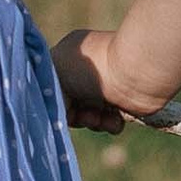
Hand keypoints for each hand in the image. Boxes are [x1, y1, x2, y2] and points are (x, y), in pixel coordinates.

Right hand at [52, 27, 169, 133]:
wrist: (136, 75)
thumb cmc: (93, 68)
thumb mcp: (56, 67)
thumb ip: (44, 85)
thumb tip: (52, 103)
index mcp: (71, 56)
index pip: (53, 85)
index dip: (54, 100)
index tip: (58, 107)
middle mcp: (88, 71)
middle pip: (69, 103)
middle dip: (73, 114)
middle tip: (80, 115)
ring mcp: (105, 87)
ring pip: (88, 116)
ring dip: (91, 121)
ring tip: (98, 117)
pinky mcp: (122, 103)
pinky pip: (108, 122)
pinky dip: (109, 124)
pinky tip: (113, 119)